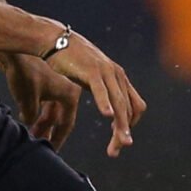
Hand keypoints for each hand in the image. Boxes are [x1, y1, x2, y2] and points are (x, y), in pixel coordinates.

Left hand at [0, 48, 80, 147]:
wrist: (13, 50)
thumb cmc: (25, 73)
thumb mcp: (28, 102)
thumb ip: (31, 119)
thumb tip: (30, 129)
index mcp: (69, 94)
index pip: (66, 123)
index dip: (58, 138)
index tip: (52, 150)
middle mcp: (66, 89)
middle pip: (58, 117)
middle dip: (48, 131)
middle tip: (40, 144)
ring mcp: (55, 84)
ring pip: (50, 109)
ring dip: (41, 122)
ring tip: (31, 134)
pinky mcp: (43, 80)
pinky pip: (43, 101)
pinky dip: (36, 111)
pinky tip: (25, 119)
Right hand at [43, 32, 145, 158]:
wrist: (54, 40)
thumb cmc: (71, 60)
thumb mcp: (92, 77)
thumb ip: (104, 90)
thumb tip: (110, 106)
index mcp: (119, 78)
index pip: (135, 106)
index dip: (130, 125)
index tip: (120, 140)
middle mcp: (117, 75)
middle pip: (128, 109)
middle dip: (123, 132)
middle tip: (116, 151)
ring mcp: (105, 72)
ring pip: (119, 103)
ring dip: (120, 125)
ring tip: (119, 143)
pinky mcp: (91, 70)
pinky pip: (101, 90)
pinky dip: (105, 103)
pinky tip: (107, 115)